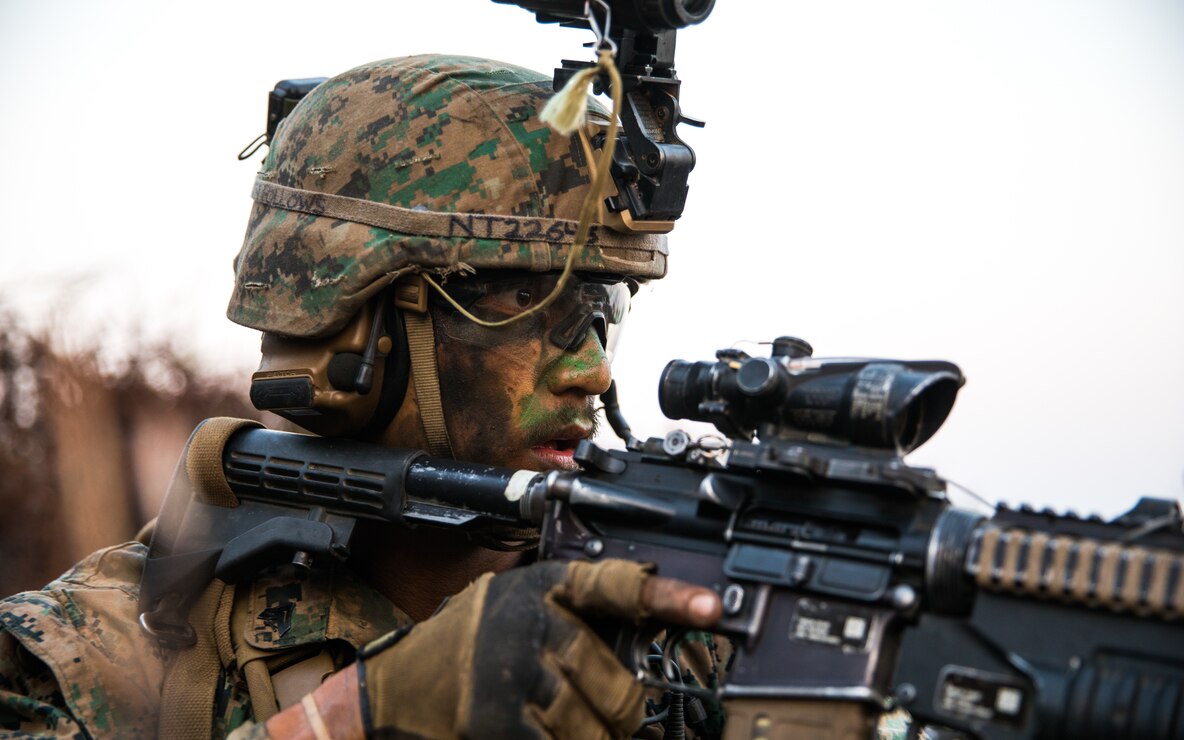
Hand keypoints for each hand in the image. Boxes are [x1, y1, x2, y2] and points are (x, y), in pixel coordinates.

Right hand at [267, 560, 720, 738]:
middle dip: (629, 718)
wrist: (396, 685)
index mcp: (541, 588)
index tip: (710, 608)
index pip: (615, 585)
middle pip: (617, 685)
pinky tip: (557, 735)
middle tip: (629, 723)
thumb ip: (568, 611)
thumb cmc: (466, 642)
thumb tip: (640, 634)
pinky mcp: (497, 721)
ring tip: (590, 732)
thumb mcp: (513, 603)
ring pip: (595, 727)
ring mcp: (514, 676)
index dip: (666, 596)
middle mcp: (531, 625)